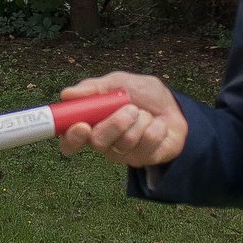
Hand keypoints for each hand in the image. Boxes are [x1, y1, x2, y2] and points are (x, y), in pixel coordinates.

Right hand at [55, 72, 186, 167]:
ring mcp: (123, 153)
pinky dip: (156, 127)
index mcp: (91, 123)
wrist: (175, 106)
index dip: (71, 137)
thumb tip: (67, 94)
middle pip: (98, 142)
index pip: (69, 140)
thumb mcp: (120, 83)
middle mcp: (104, 142)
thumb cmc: (143, 95)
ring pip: (125, 142)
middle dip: (116, 122)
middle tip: (131, 108)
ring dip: (141, 120)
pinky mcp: (144, 159)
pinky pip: (147, 144)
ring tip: (146, 113)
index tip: (82, 126)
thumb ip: (94, 88)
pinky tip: (157, 125)